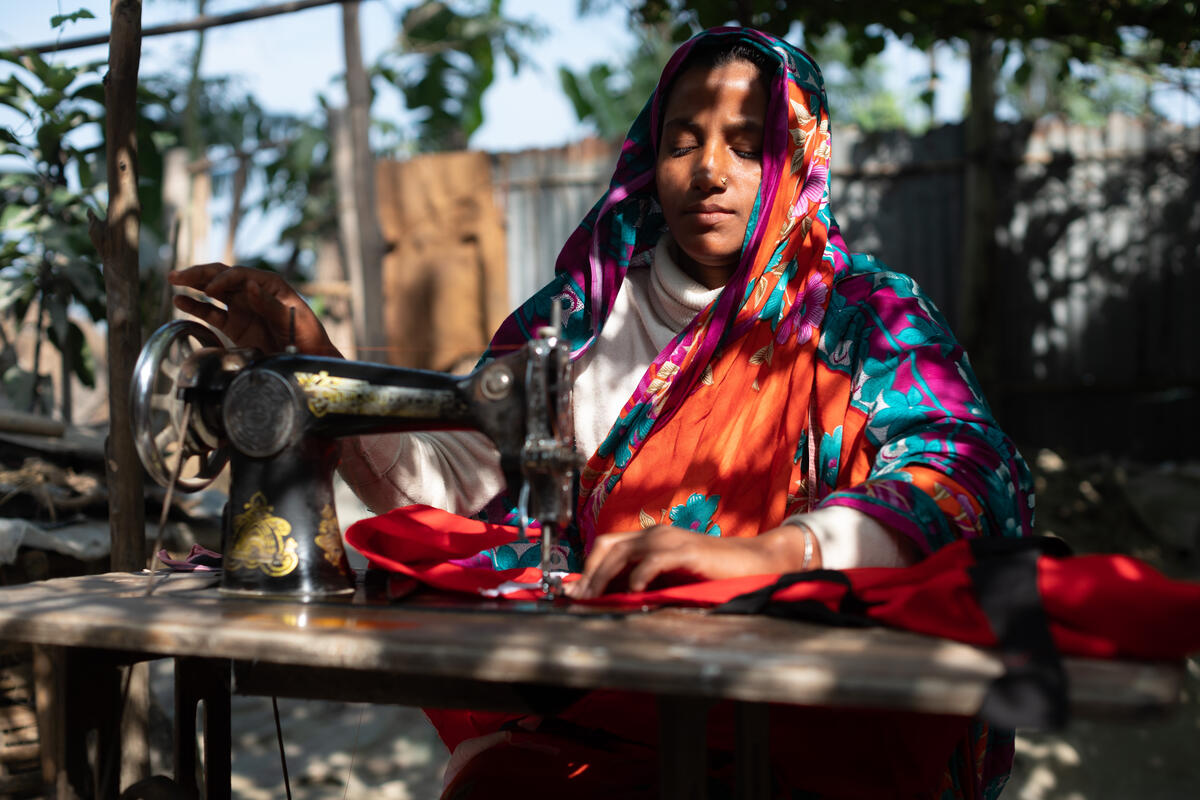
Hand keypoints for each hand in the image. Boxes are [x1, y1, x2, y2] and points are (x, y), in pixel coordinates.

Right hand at [169, 263, 340, 356]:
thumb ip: (269, 304)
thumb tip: (248, 285)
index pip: (239, 275)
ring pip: (213, 292)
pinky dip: (196, 307)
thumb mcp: (292, 319)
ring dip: (193, 286)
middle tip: (176, 275)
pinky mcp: (235, 326)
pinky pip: (212, 313)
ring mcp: (242, 308)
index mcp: (270, 285)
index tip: (210, 290)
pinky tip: (180, 302)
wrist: (308, 361)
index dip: (222, 279)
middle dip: (199, 274)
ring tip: (173, 281)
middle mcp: (253, 293)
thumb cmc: (307, 337)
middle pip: (221, 277)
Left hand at [563, 523, 820, 598]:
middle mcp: (655, 534)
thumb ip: (644, 582)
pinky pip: (654, 560)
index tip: (573, 593)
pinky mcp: (687, 552)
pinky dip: (639, 575)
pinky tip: (633, 591)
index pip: (606, 546)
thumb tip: (612, 598)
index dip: (587, 568)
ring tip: (593, 598)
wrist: (753, 562)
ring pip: (624, 552)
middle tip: (578, 598)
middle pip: (607, 547)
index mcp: (650, 538)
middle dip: (589, 573)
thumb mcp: (670, 578)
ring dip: (604, 576)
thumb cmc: (711, 573)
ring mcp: (671, 540)